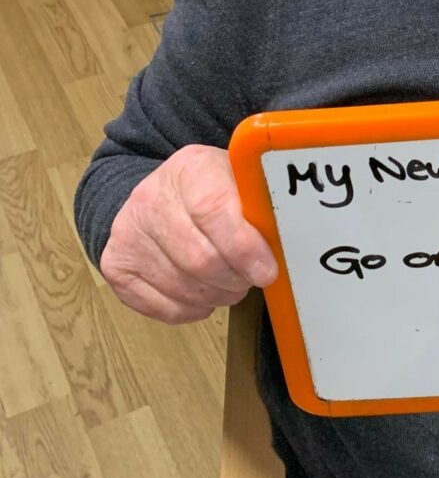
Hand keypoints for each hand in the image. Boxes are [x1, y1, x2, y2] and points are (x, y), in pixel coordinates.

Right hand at [100, 144, 277, 323]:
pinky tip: (204, 294)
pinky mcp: (116, 265)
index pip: (213, 210)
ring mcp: (127, 232)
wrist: (158, 194)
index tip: (267, 271)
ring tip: (229, 284)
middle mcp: (150, 198)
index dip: (243, 248)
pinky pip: (161, 306)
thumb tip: (284, 243)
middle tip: (251, 279)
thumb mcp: (239, 182)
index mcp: (189, 168)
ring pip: (182, 287)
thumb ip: (260, 206)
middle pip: (199, 258)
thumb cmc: (212, 192)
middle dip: (235, 279)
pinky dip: (192, 309)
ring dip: (217, 295)